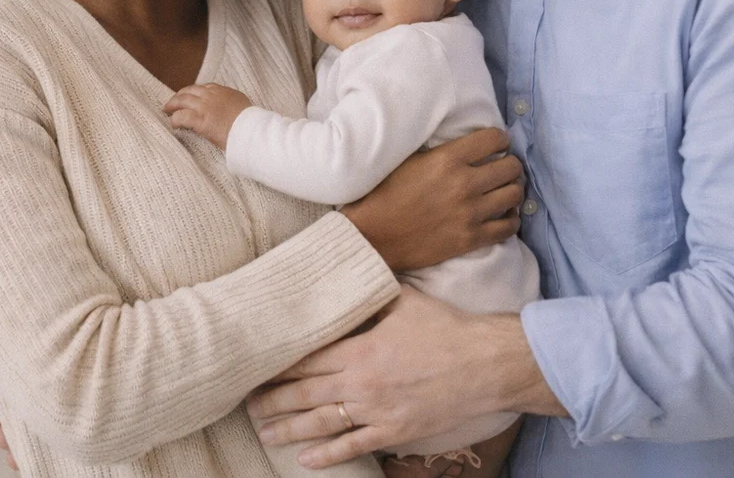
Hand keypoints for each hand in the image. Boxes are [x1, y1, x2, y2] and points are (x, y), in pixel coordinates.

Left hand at [163, 83, 251, 148]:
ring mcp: (204, 107)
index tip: (189, 96)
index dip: (193, 92)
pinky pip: (182, 117)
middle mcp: (211, 96)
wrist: (250, 130)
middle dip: (179, 96)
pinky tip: (173, 124)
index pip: (203, 87)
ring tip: (167, 110)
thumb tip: (229, 109)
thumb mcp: (243, 105)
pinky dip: (175, 119)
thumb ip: (232, 103)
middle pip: (189, 91)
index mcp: (223, 91)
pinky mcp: (200, 120)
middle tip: (172, 102)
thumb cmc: (250, 122)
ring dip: (172, 105)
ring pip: (182, 101)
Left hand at [246, 288, 562, 469]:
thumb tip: (347, 274)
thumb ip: (369, 293)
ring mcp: (377, 411)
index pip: (306, 359)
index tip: (254, 366)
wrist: (487, 364)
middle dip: (273, 399)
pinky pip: (354, 446)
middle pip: (305, 393)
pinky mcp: (395, 432)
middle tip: (246, 402)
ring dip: (288, 428)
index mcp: (360, 349)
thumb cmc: (446, 327)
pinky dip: (327, 455)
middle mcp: (362, 383)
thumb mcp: (403, 299)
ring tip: (263, 430)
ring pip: (321, 423)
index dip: (277, 365)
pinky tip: (304, 459)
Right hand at [342, 128, 521, 270]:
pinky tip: (503, 215)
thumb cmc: (383, 194)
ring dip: (512, 189)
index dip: (499, 139)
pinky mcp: (471, 239)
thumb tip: (465, 145)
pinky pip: (509, 227)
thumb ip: (440, 151)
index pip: (493, 139)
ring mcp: (471, 213)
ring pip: (515, 195)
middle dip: (510, 164)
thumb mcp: (408, 160)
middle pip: (511, 167)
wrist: (372, 236)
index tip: (497, 144)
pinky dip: (511, 218)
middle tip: (502, 168)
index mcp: (447, 159)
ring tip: (503, 190)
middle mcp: (465, 184)